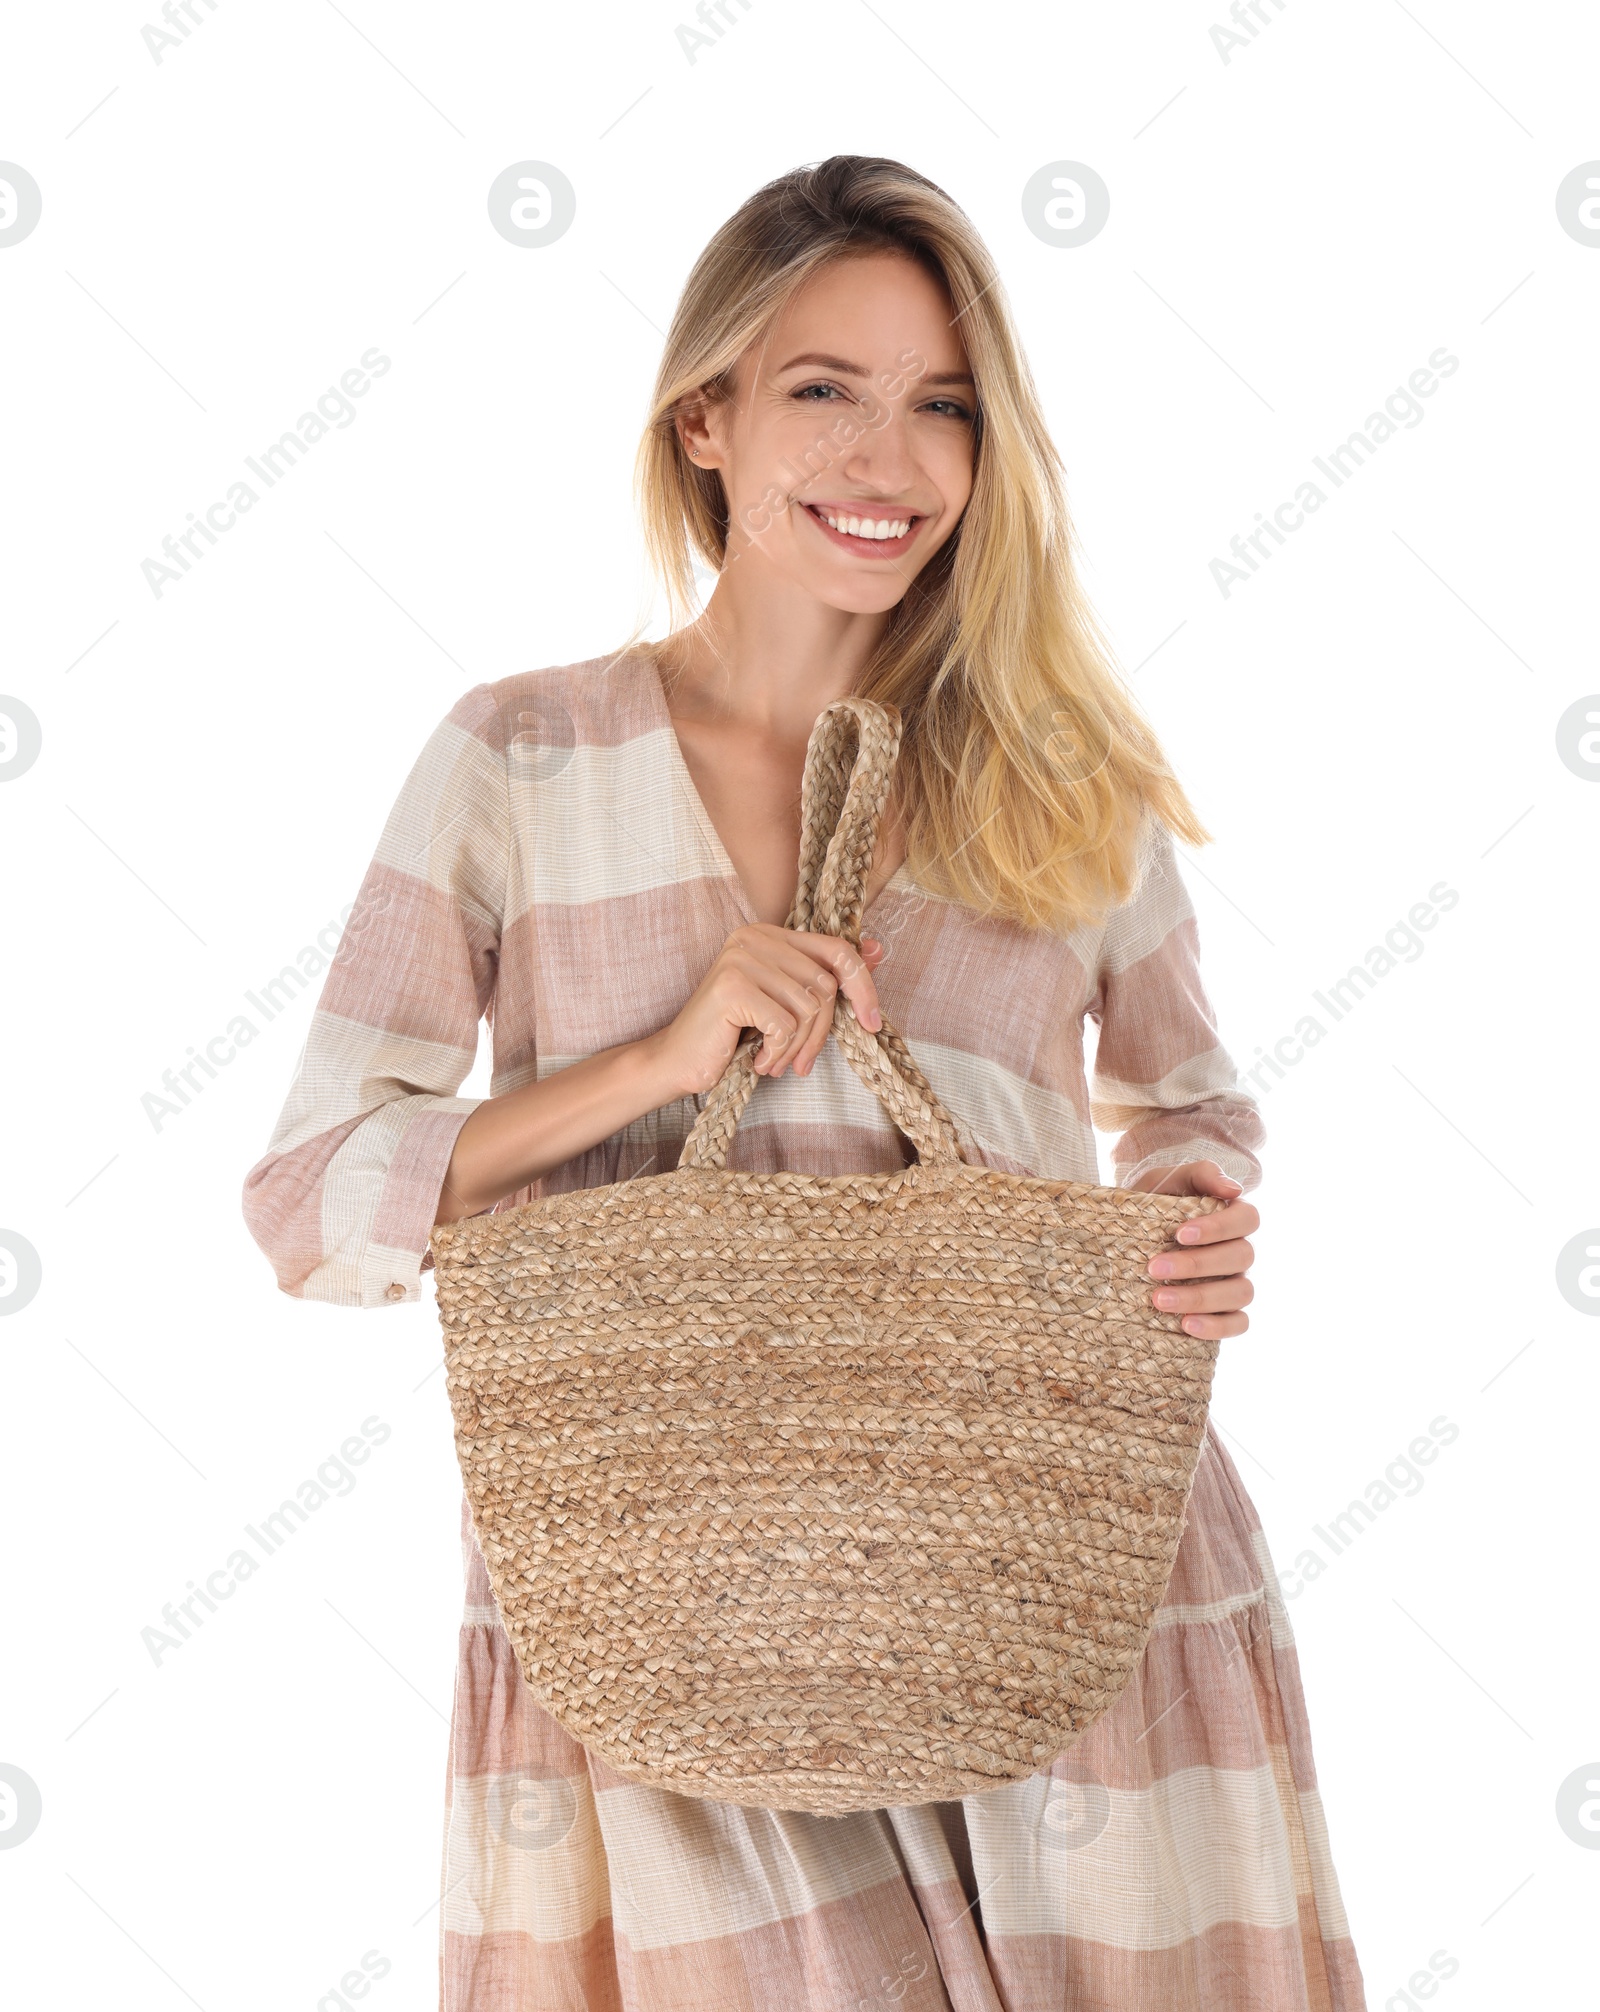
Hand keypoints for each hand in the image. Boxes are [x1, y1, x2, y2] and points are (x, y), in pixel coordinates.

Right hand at [650, 925, 887, 1098]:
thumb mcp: (784, 1003)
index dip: (862, 985)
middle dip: (820, 1033)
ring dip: (797, 1047)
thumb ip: (824, 977)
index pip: (836, 949)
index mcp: (769, 934)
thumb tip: (878, 950)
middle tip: (800, 1062)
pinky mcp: (732, 987)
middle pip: (824, 985)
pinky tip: (757, 1060)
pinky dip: (777, 1052)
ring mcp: (741, 959)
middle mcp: (754, 937)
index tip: (872, 1023)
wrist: (678, 1060)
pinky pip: (784, 1025)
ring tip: (775, 1061)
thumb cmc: (733, 1034)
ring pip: (807, 1007)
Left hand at [1132, 1159, 1257, 1338]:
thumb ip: (1198, 1174)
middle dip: (1196, 1264)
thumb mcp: (1164, 1180)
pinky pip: (1238, 1324)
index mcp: (1231, 1216)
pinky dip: (1217, 1327)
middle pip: (1242, 1257)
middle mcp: (1239, 1250)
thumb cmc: (1151, 1203)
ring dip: (1200, 1297)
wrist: (1124, 1236)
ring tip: (1159, 1300)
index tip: (1179, 1234)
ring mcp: (1236, 1282)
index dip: (1219, 1228)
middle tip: (1153, 1268)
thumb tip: (1234, 1189)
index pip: (1246, 1219)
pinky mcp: (1226, 1312)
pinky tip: (1187, 1325)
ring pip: (1241, 1292)